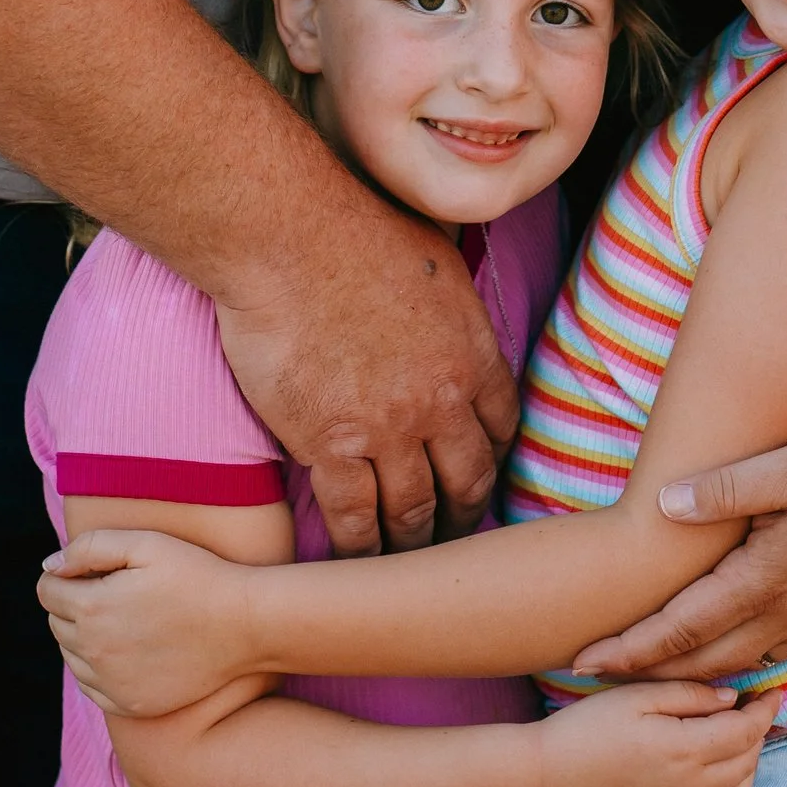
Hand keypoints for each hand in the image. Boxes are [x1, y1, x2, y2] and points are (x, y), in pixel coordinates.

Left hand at [40, 527, 258, 718]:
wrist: (244, 625)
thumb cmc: (196, 575)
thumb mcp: (145, 543)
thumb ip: (89, 547)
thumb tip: (49, 566)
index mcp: (92, 607)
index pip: (47, 591)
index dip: (63, 575)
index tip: (89, 570)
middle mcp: (94, 651)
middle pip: (56, 624)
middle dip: (72, 603)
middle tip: (110, 590)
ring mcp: (111, 683)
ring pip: (71, 657)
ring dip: (82, 636)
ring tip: (120, 618)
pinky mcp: (130, 705)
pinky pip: (91, 687)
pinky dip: (98, 669)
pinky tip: (125, 651)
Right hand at [215, 192, 517, 559]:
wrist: (286, 237)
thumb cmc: (351, 227)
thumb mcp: (435, 254)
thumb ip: (450, 301)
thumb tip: (448, 304)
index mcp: (472, 351)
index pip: (501, 425)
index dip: (491, 457)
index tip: (477, 474)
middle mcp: (442, 399)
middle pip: (467, 479)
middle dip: (462, 514)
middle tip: (452, 536)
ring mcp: (388, 428)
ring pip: (414, 509)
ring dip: (413, 541)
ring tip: (405, 558)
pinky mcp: (331, 446)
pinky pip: (354, 517)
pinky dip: (358, 546)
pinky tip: (354, 558)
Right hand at [539, 681, 784, 786]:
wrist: (548, 778)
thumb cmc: (589, 728)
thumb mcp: (636, 695)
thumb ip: (689, 695)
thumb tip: (733, 699)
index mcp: (683, 749)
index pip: (747, 730)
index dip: (764, 710)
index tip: (771, 693)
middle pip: (747, 761)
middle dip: (755, 733)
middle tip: (746, 712)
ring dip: (746, 766)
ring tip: (733, 743)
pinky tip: (719, 785)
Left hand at [574, 417, 786, 678]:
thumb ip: (725, 489)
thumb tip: (662, 508)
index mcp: (766, 577)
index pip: (682, 627)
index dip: (630, 649)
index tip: (583, 663)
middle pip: (703, 660)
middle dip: (647, 674)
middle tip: (596, 679)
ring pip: (739, 663)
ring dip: (690, 675)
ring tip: (648, 677)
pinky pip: (773, 652)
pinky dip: (735, 664)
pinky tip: (723, 657)